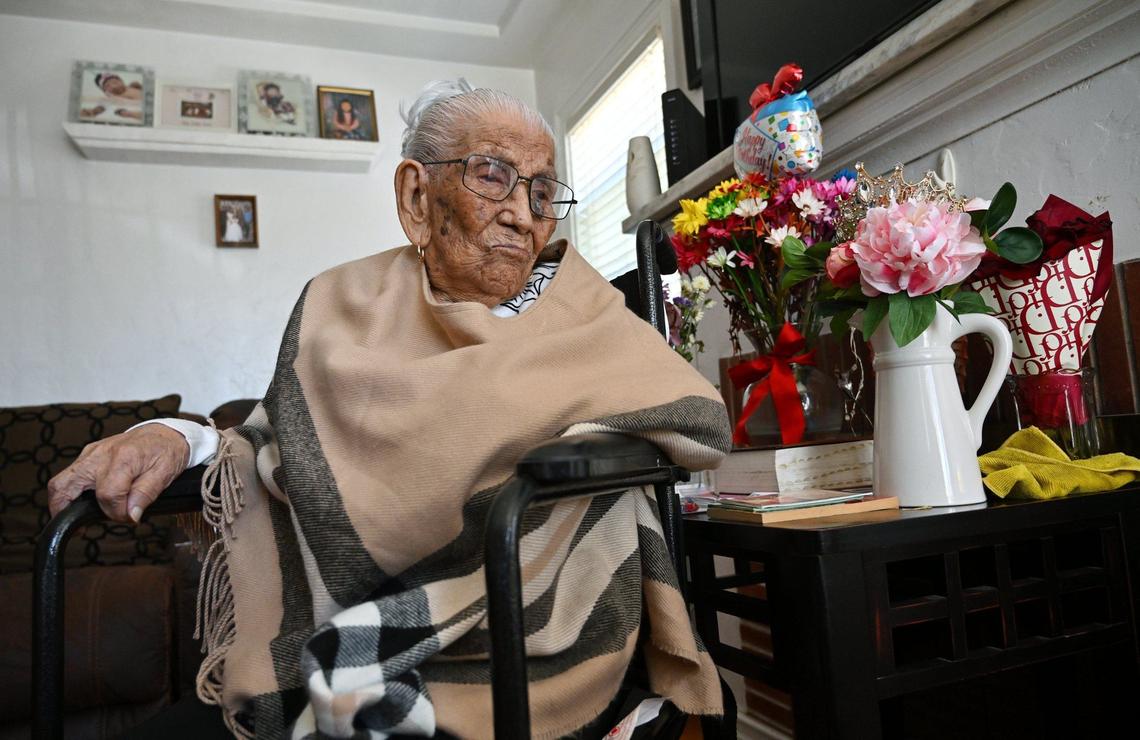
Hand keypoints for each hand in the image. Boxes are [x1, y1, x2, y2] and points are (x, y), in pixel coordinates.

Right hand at [47, 424, 189, 522]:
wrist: (164, 433)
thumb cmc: (166, 451)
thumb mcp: (165, 473)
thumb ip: (146, 495)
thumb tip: (131, 516)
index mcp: (123, 458)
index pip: (107, 495)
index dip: (117, 512)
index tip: (129, 516)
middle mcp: (100, 455)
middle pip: (65, 486)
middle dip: (65, 512)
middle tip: (82, 528)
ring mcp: (90, 454)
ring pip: (59, 482)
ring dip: (64, 503)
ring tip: (81, 518)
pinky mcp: (87, 457)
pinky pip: (69, 477)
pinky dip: (71, 494)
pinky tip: (87, 503)